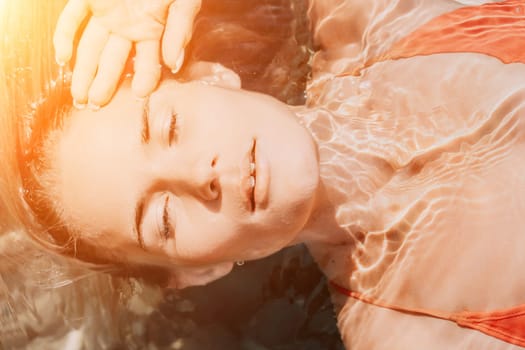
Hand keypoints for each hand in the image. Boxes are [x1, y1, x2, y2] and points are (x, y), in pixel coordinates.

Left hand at [54, 0, 200, 106]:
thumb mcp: (184, 1)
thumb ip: (180, 30)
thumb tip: (173, 63)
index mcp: (152, 31)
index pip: (148, 63)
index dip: (146, 80)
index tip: (140, 97)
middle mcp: (128, 27)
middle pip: (114, 63)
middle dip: (105, 86)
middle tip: (95, 107)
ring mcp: (107, 13)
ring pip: (91, 49)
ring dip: (84, 73)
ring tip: (79, 98)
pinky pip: (72, 19)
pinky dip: (64, 38)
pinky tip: (62, 60)